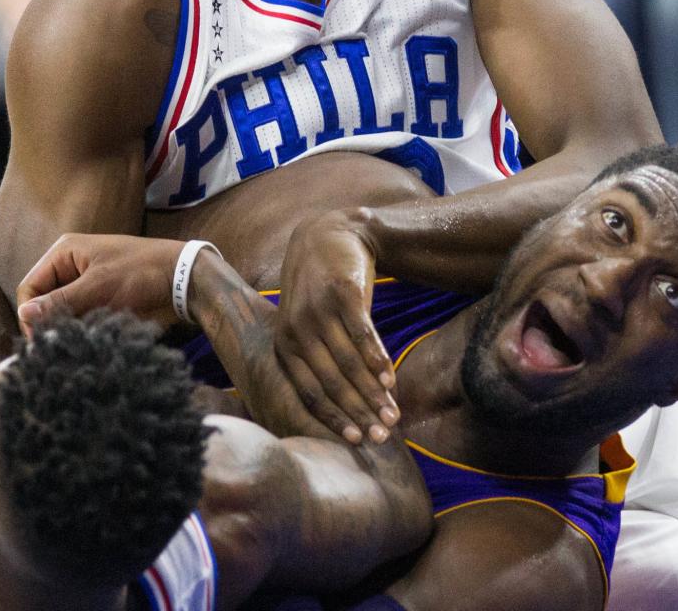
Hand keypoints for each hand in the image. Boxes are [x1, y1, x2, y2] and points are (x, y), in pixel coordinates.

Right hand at [15, 233, 188, 332]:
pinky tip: (90, 340)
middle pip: (44, 301)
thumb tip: (24, 314)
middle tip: (61, 345)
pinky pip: (80, 318)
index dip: (31, 314)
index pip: (30, 287)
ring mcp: (86, 284)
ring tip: (79, 343)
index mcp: (64, 253)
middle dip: (51, 323)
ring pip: (62, 313)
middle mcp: (70, 267)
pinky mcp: (100, 300)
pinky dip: (82, 329)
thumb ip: (61, 301)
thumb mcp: (98, 287)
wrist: (182, 279)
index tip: (42, 340)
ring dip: (68, 328)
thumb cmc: (141, 273)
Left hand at [275, 211, 398, 445]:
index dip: (334, 418)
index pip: (309, 392)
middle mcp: (296, 329)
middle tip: (384, 436)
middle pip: (331, 383)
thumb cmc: (321, 293)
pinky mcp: (342, 293)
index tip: (356, 441)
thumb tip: (343, 411)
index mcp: (283, 344)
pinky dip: (378, 361)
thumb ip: (317, 362)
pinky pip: (363, 335)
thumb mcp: (305, 325)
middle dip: (359, 413)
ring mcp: (318, 310)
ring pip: (349, 364)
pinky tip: (392, 380)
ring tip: (394, 414)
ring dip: (373, 394)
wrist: (331, 235)